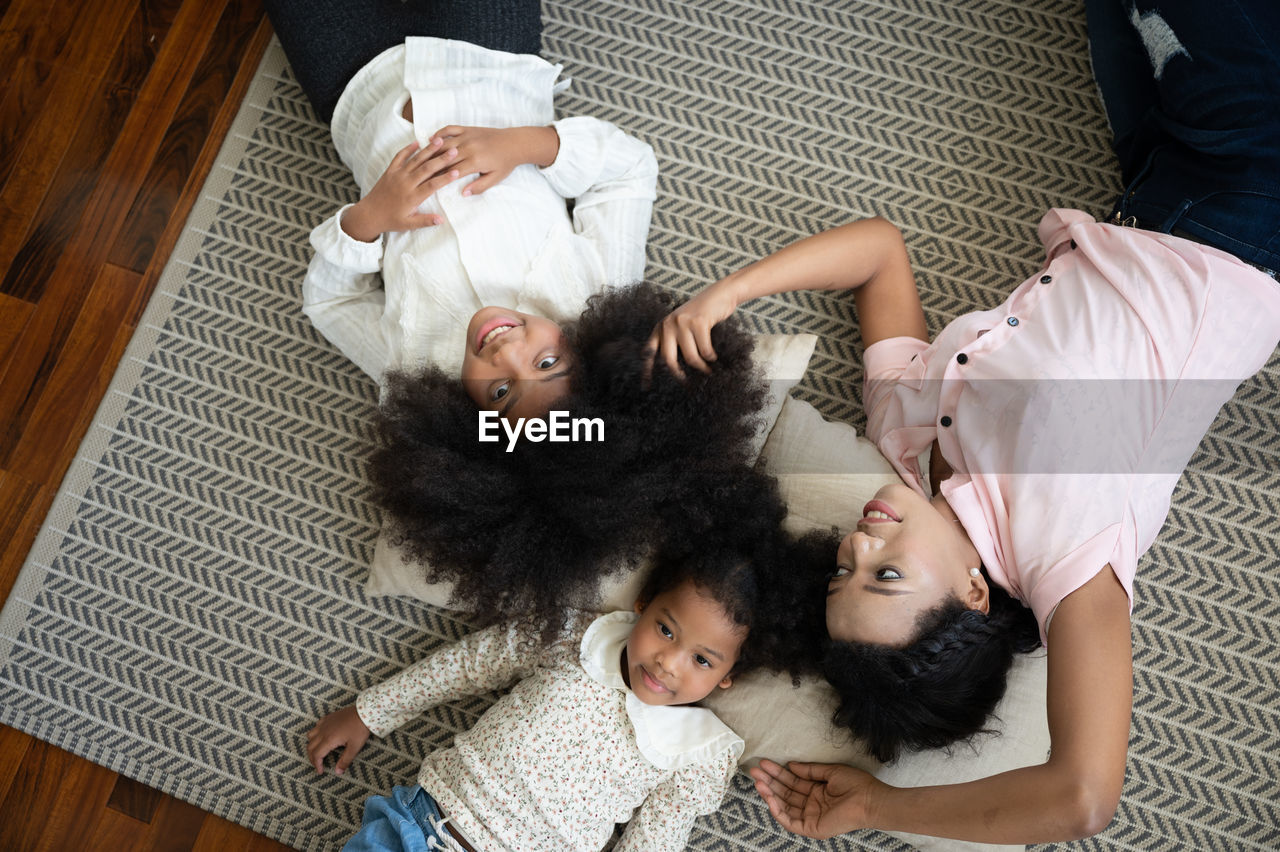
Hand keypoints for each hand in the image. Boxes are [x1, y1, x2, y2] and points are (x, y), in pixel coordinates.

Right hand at [306, 705, 370, 774]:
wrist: (364, 711)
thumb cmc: (360, 729)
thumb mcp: (355, 747)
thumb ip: (345, 760)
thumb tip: (338, 772)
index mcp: (329, 740)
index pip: (316, 755)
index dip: (317, 765)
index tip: (321, 771)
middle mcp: (323, 731)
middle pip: (310, 747)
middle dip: (312, 758)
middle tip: (318, 765)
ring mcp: (324, 723)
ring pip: (310, 736)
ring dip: (311, 745)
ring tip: (318, 752)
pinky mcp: (327, 718)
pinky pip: (316, 726)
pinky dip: (315, 734)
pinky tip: (322, 737)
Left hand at [341, 140, 459, 240]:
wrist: (369, 214)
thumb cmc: (390, 220)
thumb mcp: (408, 224)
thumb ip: (425, 221)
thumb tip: (441, 220)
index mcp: (412, 197)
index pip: (432, 185)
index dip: (445, 178)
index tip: (457, 171)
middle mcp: (405, 184)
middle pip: (427, 169)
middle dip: (441, 159)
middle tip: (454, 151)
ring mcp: (397, 175)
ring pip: (415, 160)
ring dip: (428, 150)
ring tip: (440, 140)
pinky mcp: (390, 171)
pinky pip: (399, 157)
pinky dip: (408, 149)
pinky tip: (417, 142)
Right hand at [431, 125, 559, 195]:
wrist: (515, 143)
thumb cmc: (506, 163)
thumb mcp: (495, 178)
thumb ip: (479, 187)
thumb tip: (464, 194)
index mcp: (474, 162)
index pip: (451, 171)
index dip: (437, 177)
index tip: (425, 183)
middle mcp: (468, 148)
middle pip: (443, 157)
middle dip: (430, 165)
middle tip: (416, 172)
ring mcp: (467, 136)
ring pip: (444, 143)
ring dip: (431, 150)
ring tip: (419, 157)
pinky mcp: (468, 129)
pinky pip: (450, 129)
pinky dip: (440, 133)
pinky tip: (430, 139)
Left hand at [645, 277, 741, 379]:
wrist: (720, 294)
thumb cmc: (702, 314)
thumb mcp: (681, 325)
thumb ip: (673, 340)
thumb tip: (670, 368)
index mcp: (661, 327)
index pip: (649, 352)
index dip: (647, 371)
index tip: (646, 387)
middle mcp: (668, 324)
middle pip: (668, 360)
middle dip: (678, 375)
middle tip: (686, 382)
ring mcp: (682, 322)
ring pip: (690, 358)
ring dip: (701, 367)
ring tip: (707, 369)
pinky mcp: (698, 322)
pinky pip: (704, 351)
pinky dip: (710, 357)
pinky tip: (713, 356)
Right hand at [748, 759, 878, 838]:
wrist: (869, 800)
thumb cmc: (856, 785)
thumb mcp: (829, 772)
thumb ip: (809, 770)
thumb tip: (791, 765)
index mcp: (817, 791)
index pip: (793, 782)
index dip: (778, 773)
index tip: (765, 763)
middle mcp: (812, 804)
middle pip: (785, 793)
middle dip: (769, 781)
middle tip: (755, 770)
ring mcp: (811, 817)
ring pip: (785, 806)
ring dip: (770, 794)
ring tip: (758, 782)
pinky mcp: (812, 828)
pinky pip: (791, 821)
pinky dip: (779, 811)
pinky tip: (770, 799)